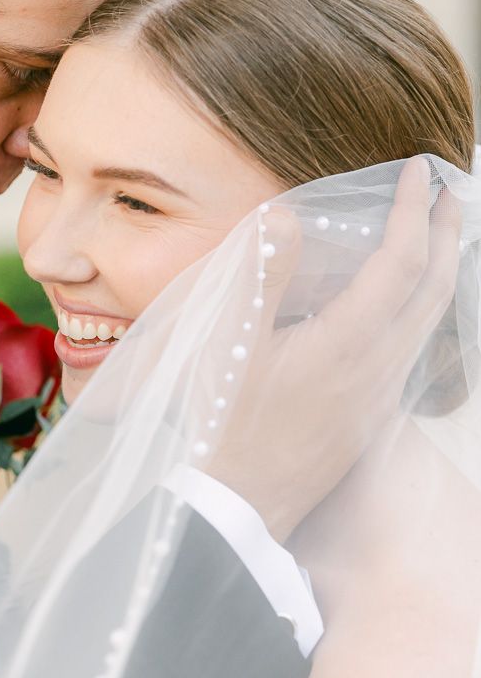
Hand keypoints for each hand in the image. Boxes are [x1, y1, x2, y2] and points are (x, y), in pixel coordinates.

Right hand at [209, 158, 459, 541]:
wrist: (237, 505)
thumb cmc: (227, 424)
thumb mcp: (230, 345)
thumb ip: (261, 277)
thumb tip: (286, 216)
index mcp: (348, 343)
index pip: (400, 264)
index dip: (413, 213)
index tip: (420, 173)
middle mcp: (378, 368)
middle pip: (434, 291)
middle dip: (447, 235)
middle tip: (450, 193)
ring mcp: (380, 395)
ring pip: (430, 322)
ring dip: (441, 271)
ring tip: (440, 238)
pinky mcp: (370, 414)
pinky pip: (414, 346)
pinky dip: (423, 306)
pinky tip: (404, 304)